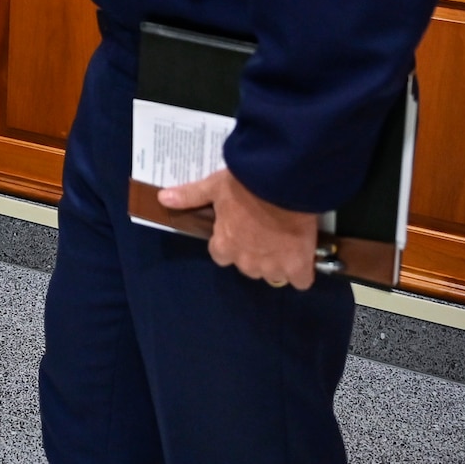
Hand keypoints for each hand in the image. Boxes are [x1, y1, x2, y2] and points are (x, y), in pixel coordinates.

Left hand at [158, 168, 318, 289]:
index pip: (221, 255)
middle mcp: (246, 262)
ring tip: (284, 240)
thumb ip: (190, 196)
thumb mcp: (213, 187)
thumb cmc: (245, 185)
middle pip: (248, 266)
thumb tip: (162, 198)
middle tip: (264, 231)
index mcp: (224, 245)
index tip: (240, 229)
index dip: (230, 243)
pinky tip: (302, 256)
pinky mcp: (298, 266)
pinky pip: (300, 280)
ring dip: (277, 262)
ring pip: (273, 275)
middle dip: (254, 253)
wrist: (282, 184)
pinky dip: (301, 272)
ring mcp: (273, 267)